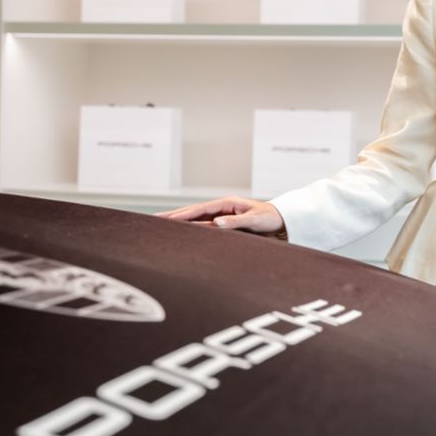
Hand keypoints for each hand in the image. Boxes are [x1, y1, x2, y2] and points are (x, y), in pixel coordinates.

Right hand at [154, 197, 286, 237]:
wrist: (281, 220)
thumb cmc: (269, 218)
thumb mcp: (254, 220)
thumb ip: (235, 222)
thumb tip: (216, 223)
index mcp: (227, 203)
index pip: (199, 209)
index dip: (182, 214)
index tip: (166, 219)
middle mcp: (221, 208)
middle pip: (193, 212)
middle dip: (174, 216)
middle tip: (154, 219)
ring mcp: (222, 215)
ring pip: (197, 219)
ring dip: (180, 222)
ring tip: (162, 224)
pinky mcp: (224, 224)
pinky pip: (205, 226)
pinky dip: (192, 228)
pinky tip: (181, 232)